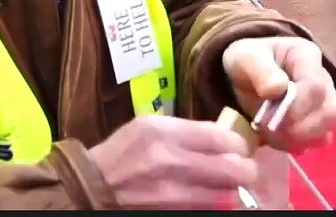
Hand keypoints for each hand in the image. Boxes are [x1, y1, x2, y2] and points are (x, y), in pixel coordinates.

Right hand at [89, 115, 256, 209]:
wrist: (91, 188)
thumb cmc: (121, 155)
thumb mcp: (147, 128)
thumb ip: (185, 130)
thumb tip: (223, 136)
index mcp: (164, 132)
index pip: (224, 137)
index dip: (238, 145)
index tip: (238, 148)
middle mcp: (170, 161)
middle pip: (235, 169)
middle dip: (244, 170)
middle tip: (243, 170)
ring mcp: (173, 193)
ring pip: (227, 196)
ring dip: (231, 192)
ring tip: (225, 186)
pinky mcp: (173, 213)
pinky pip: (210, 210)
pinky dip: (215, 205)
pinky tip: (209, 199)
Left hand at [222, 37, 335, 153]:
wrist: (244, 74)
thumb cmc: (247, 61)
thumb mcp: (245, 57)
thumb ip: (260, 69)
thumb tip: (277, 88)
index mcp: (307, 56)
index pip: (315, 86)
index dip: (296, 107)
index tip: (270, 118)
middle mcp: (324, 79)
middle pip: (331, 112)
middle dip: (302, 128)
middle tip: (271, 131)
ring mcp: (324, 103)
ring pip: (328, 129)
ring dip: (300, 139)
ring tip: (272, 135)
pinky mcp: (318, 123)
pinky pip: (319, 140)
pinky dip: (298, 145)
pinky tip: (277, 139)